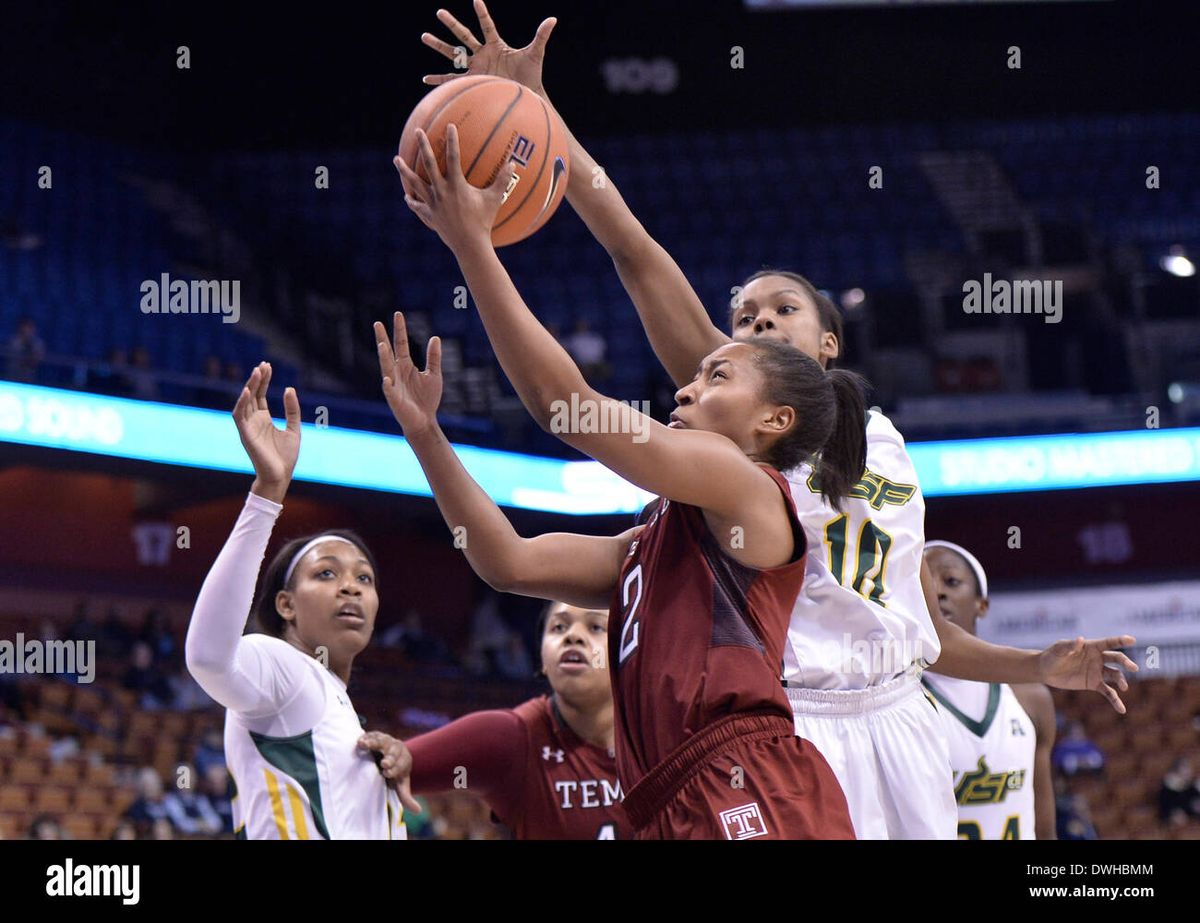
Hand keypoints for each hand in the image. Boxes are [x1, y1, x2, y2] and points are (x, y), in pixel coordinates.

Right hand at [232, 362, 299, 502]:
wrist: (281, 475)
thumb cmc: (286, 456)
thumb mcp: (294, 428)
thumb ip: (292, 410)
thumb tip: (288, 389)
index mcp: (264, 419)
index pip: (261, 395)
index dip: (264, 380)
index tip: (268, 366)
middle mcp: (254, 421)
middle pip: (253, 395)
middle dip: (257, 379)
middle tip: (263, 364)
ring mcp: (248, 427)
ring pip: (245, 402)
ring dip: (250, 386)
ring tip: (257, 372)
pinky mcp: (245, 434)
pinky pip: (239, 416)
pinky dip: (242, 403)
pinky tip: (248, 391)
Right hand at [358, 731, 422, 813]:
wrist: (391, 754)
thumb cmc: (395, 771)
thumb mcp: (401, 784)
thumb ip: (406, 797)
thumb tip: (418, 811)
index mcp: (405, 759)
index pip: (401, 764)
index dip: (395, 769)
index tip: (387, 774)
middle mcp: (397, 747)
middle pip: (394, 752)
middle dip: (390, 758)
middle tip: (384, 763)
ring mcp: (386, 740)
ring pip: (381, 741)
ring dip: (373, 743)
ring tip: (364, 745)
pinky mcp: (376, 736)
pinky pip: (371, 735)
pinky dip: (365, 738)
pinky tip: (359, 742)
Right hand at [375, 312, 442, 435]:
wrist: (424, 421)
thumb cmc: (427, 399)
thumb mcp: (433, 375)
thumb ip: (433, 357)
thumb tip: (435, 337)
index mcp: (406, 365)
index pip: (400, 343)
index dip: (399, 329)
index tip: (397, 314)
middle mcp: (397, 372)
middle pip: (389, 352)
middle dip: (383, 338)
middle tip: (377, 323)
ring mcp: (393, 385)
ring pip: (387, 368)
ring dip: (384, 357)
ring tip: (381, 344)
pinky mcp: (394, 399)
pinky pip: (390, 390)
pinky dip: (388, 385)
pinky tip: (387, 378)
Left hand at [395, 124, 508, 249]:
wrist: (469, 246)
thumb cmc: (484, 222)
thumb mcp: (495, 200)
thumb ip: (502, 181)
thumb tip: (513, 163)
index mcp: (456, 186)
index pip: (453, 158)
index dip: (452, 141)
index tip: (450, 126)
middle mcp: (441, 192)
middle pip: (428, 164)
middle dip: (423, 146)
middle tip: (417, 131)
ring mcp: (433, 204)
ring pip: (415, 184)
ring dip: (405, 171)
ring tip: (396, 160)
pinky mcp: (429, 216)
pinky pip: (418, 206)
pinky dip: (412, 201)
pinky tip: (407, 197)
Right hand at [421, 0, 555, 94]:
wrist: (525, 95)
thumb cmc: (531, 75)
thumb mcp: (535, 54)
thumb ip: (541, 36)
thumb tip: (553, 19)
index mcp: (496, 44)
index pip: (487, 25)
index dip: (482, 12)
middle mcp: (483, 53)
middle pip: (464, 35)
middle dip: (452, 24)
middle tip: (439, 12)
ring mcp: (476, 67)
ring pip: (453, 54)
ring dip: (439, 45)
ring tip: (424, 36)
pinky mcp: (473, 81)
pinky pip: (452, 80)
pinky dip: (439, 80)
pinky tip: (426, 79)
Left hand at [1037, 635, 1137, 712]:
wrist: (1046, 671)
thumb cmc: (1053, 655)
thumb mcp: (1059, 649)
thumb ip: (1070, 645)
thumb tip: (1080, 639)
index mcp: (1091, 646)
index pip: (1109, 643)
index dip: (1120, 640)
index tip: (1132, 640)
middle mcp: (1098, 658)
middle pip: (1116, 659)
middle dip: (1126, 662)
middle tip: (1134, 668)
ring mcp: (1098, 672)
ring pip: (1115, 675)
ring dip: (1121, 680)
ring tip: (1124, 687)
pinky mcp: (1094, 684)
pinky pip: (1108, 692)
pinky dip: (1115, 700)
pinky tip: (1121, 709)